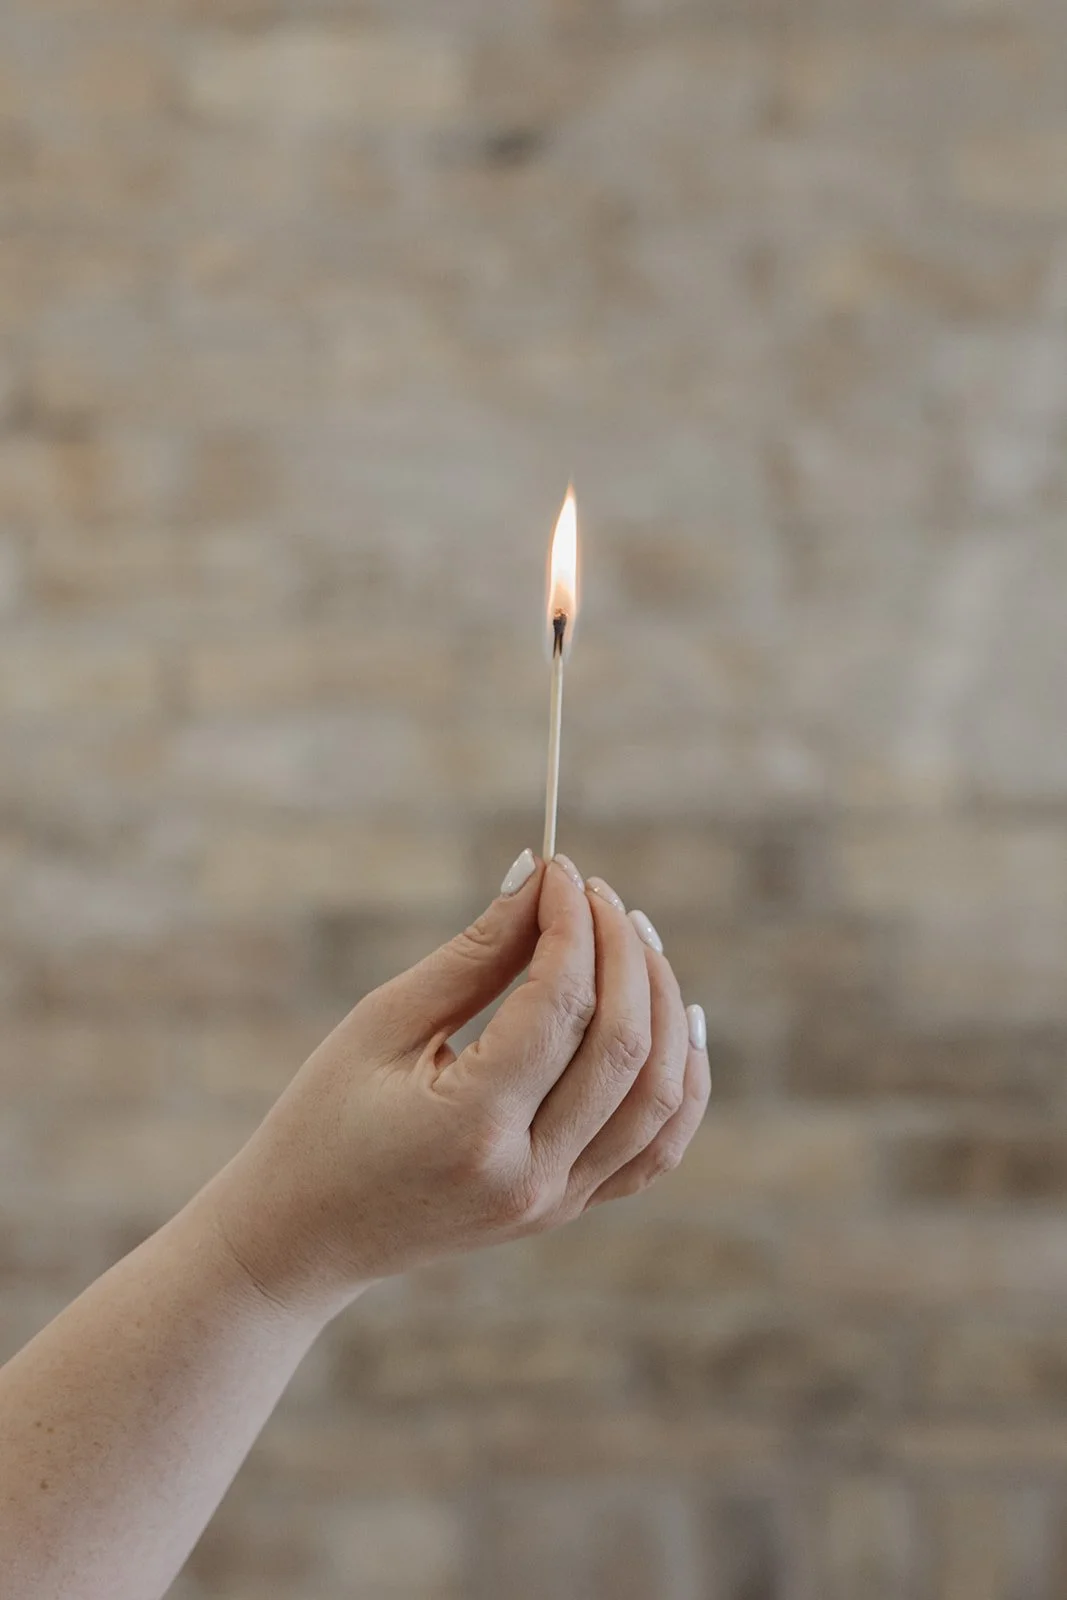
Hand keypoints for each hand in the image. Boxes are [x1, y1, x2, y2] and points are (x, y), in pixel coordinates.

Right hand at [210, 851, 711, 1318]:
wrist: (305, 1237)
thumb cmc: (323, 1120)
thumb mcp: (382, 1025)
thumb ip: (473, 956)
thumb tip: (539, 878)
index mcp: (470, 1128)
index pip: (558, 1006)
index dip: (569, 924)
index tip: (558, 870)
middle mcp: (530, 1176)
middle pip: (621, 1046)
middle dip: (620, 950)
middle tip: (595, 891)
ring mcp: (558, 1203)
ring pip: (658, 1095)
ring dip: (660, 1003)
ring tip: (632, 936)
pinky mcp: (569, 1208)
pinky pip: (659, 1146)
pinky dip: (681, 1079)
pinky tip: (676, 1019)